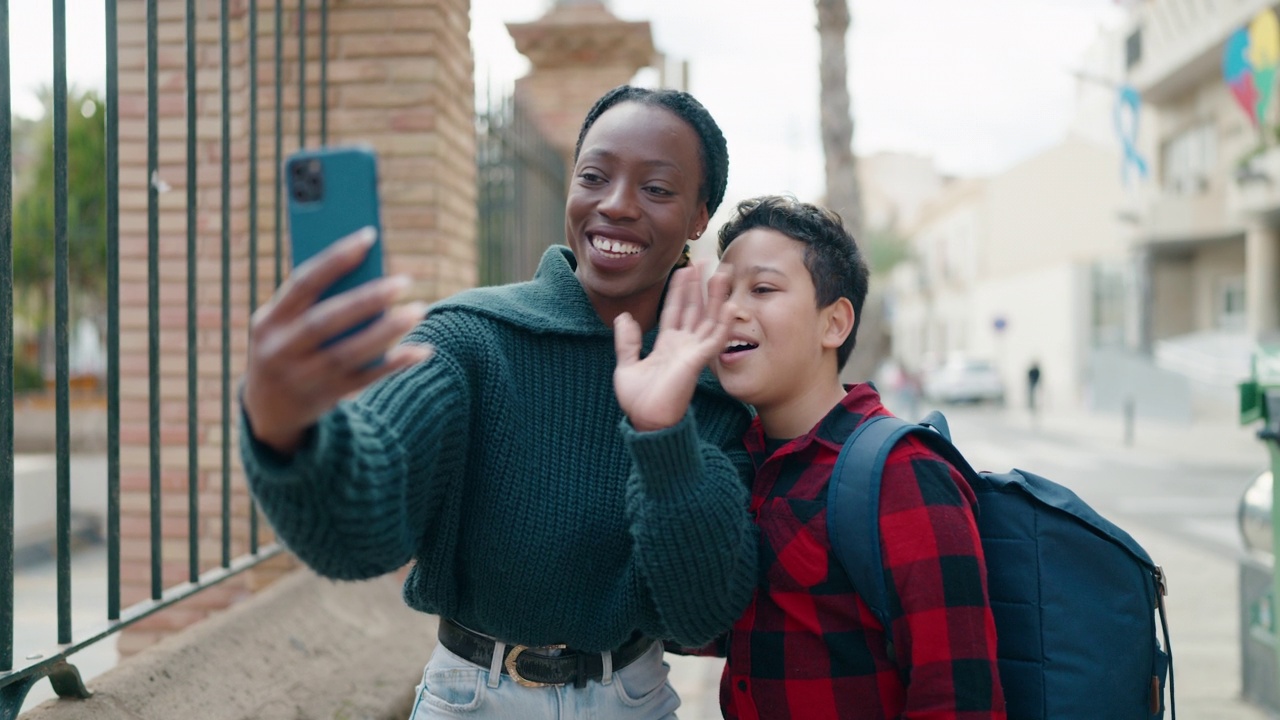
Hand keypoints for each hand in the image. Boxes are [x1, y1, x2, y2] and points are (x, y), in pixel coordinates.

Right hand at [241, 227, 433, 453]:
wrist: (268, 410)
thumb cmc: (287, 346)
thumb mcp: (283, 323)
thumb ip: (315, 301)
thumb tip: (370, 271)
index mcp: (268, 321)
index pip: (302, 283)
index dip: (335, 257)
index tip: (369, 235)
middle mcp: (280, 350)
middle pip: (326, 320)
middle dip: (366, 299)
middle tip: (403, 281)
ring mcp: (303, 378)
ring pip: (348, 353)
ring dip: (386, 331)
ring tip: (418, 310)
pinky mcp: (326, 398)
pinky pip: (366, 380)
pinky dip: (395, 364)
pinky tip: (421, 350)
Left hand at [614, 263, 734, 431]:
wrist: (646, 421)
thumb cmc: (638, 401)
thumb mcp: (626, 366)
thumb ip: (626, 342)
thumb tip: (623, 317)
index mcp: (666, 345)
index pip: (675, 311)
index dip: (680, 290)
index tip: (684, 270)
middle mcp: (683, 345)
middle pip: (695, 309)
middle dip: (700, 286)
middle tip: (706, 261)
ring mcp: (693, 352)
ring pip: (709, 318)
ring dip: (716, 297)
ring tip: (721, 273)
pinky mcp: (698, 360)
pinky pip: (715, 338)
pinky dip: (724, 322)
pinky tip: (730, 304)